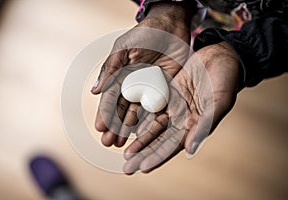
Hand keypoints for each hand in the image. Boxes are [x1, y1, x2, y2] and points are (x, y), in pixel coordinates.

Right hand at [91, 2, 195, 146]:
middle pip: (122, 110)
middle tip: (109, 143)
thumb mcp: (124, 48)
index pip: (110, 98)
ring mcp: (149, 89)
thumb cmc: (145, 33)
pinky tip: (144, 134)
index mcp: (121, 76)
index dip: (105, 114)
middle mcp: (133, 86)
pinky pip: (157, 108)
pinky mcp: (165, 91)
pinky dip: (150, 122)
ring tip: (123, 143)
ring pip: (138, 113)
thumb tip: (94, 90)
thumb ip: (111, 68)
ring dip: (130, 129)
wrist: (171, 26)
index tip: (100, 129)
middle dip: (115, 127)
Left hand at [123, 41, 240, 173]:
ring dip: (139, 138)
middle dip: (144, 153)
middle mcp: (182, 119)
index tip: (143, 168)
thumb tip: (189, 150)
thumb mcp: (218, 102)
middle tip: (127, 166)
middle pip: (159, 140)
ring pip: (152, 126)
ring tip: (124, 151)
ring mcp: (173, 106)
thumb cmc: (225, 79)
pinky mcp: (166, 93)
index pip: (174, 145)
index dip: (158, 157)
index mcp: (195, 124)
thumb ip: (204, 125)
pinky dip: (139, 116)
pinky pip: (150, 106)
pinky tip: (127, 125)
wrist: (220, 55)